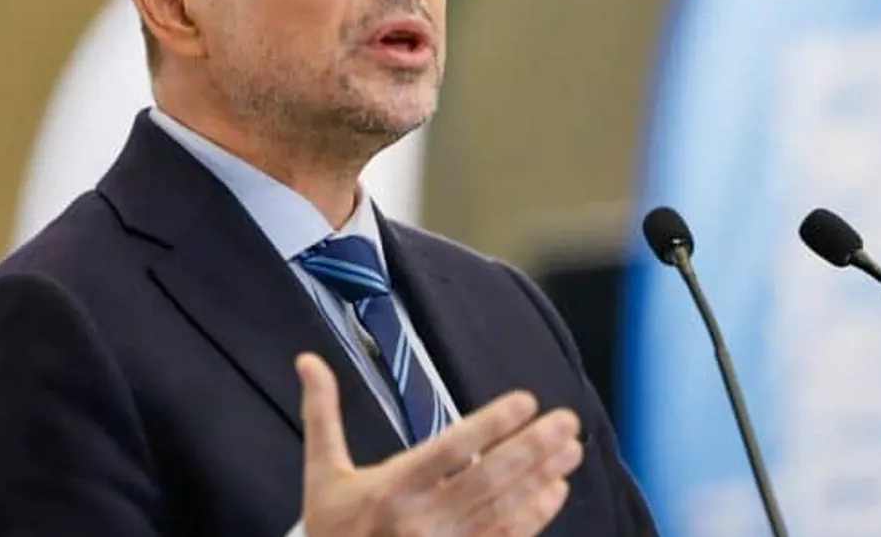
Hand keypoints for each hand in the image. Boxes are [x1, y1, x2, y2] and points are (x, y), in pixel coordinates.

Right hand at [296, 353, 583, 536]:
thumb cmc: (332, 529)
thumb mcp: (322, 473)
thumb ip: (322, 413)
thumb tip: (308, 360)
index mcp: (393, 489)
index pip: (452, 449)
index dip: (491, 424)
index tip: (526, 400)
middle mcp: (424, 520)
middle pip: (490, 478)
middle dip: (533, 447)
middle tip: (567, 421)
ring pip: (506, 508)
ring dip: (543, 476)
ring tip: (572, 449)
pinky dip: (535, 515)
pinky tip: (555, 491)